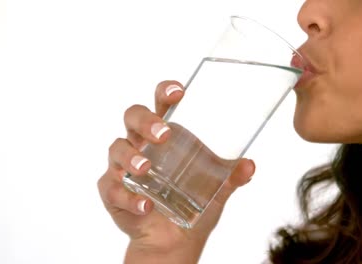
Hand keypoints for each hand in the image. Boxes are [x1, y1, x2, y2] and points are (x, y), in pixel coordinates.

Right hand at [97, 80, 255, 262]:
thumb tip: (250, 165)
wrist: (174, 241)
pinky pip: (112, 188)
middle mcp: (141, 144)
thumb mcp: (215, 189)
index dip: (165, 92)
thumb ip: (231, 176)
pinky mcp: (113, 192)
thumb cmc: (190, 204)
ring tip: (146, 169)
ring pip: (117, 149)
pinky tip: (145, 205)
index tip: (178, 91)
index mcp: (164, 135)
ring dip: (131, 157)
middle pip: (133, 117)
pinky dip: (128, 197)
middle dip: (146, 121)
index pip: (160, 104)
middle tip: (164, 134)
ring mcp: (123, 167)